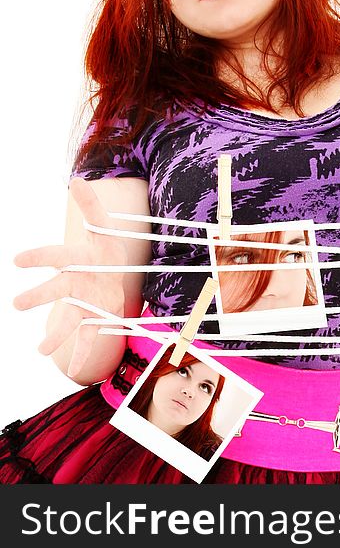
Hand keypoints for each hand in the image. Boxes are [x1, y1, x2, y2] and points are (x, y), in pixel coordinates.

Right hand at [13, 178, 127, 376]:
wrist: (115, 269)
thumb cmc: (104, 246)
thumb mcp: (104, 224)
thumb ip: (91, 205)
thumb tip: (77, 180)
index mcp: (76, 259)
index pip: (55, 255)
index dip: (38, 256)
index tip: (18, 259)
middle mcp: (74, 283)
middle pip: (55, 290)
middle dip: (38, 296)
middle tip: (17, 304)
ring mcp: (83, 302)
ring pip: (67, 319)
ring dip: (56, 335)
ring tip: (41, 351)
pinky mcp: (95, 316)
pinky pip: (89, 336)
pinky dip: (83, 350)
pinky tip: (74, 367)